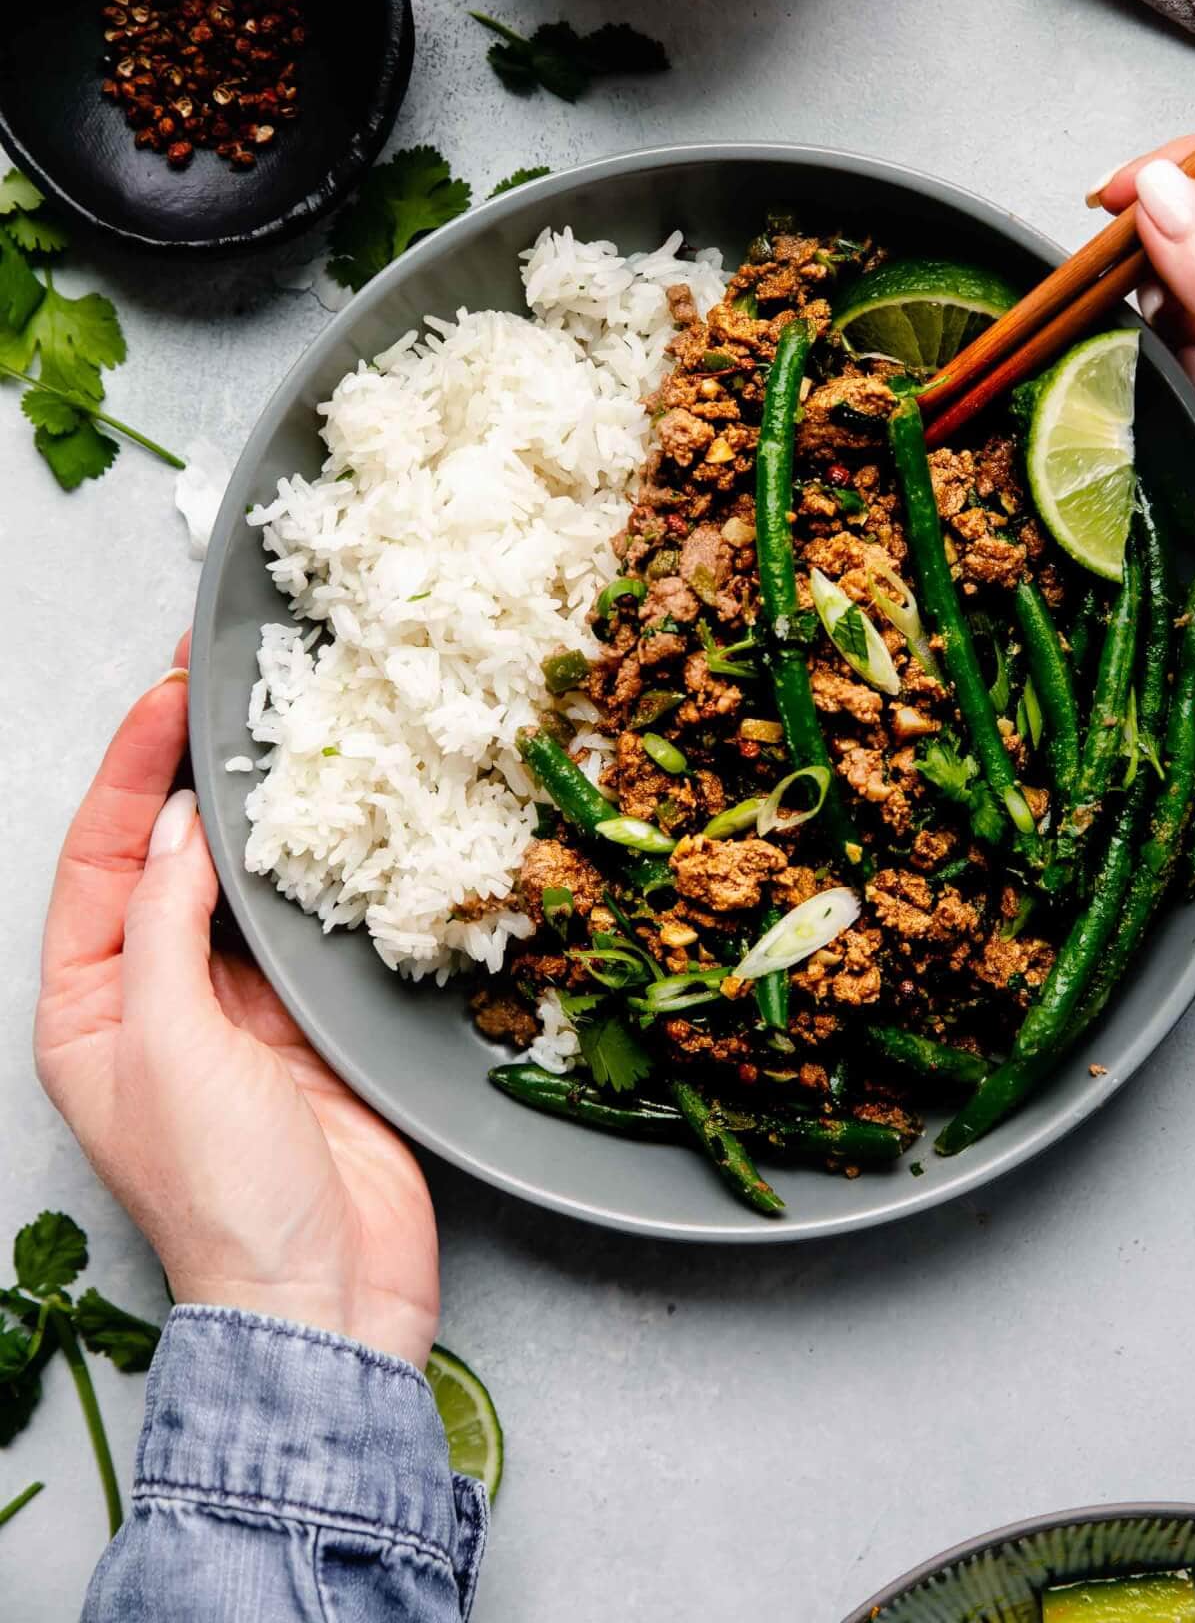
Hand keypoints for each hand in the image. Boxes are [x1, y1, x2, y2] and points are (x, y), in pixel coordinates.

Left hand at [33, 642, 439, 1367]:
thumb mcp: (167, 1048)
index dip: (130, 772)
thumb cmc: (223, 1194)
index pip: (100, 861)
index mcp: (86, 1008)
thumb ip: (165, 929)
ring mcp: (231, 1007)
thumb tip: (177, 830)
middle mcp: (151, 998)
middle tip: (216, 679)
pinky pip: (298, 922)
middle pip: (160, 858)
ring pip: (233, 881)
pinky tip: (329, 816)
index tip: (168, 695)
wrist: (326, 1294)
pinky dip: (310, 867)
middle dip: (183, 770)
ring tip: (274, 727)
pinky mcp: (303, 1020)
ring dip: (250, 809)